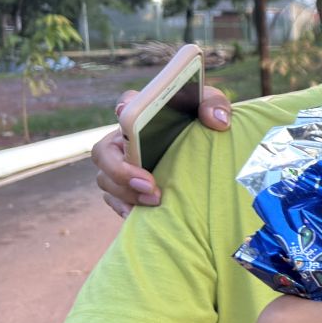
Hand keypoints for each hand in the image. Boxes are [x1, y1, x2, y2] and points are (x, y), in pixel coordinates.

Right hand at [96, 84, 231, 214]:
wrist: (207, 154)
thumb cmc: (206, 124)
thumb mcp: (213, 110)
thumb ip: (215, 106)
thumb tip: (217, 120)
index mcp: (142, 115)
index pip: (127, 105)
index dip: (123, 108)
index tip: (125, 114)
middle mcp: (124, 140)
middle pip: (104, 153)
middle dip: (121, 170)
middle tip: (150, 184)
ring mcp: (122, 165)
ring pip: (106, 180)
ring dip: (127, 193)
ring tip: (155, 201)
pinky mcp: (127, 188)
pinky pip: (114, 200)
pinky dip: (125, 208)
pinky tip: (141, 217)